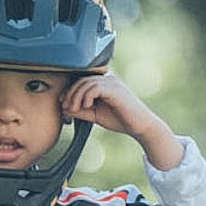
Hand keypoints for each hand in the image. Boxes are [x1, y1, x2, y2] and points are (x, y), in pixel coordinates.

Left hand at [61, 72, 181, 170]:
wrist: (141, 127)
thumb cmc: (121, 120)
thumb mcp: (96, 115)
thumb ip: (81, 110)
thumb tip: (64, 108)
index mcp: (105, 83)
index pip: (82, 82)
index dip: (70, 92)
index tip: (63, 105)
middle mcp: (109, 79)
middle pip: (82, 80)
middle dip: (71, 94)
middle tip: (65, 107)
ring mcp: (112, 83)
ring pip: (86, 83)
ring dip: (76, 96)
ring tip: (74, 109)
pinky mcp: (115, 89)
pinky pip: (94, 88)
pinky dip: (86, 97)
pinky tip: (86, 106)